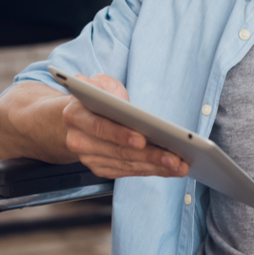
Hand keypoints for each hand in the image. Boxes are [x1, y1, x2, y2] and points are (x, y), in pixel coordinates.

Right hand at [61, 74, 188, 178]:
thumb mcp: (98, 83)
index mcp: (75, 115)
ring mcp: (89, 158)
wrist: (77, 119)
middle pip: (117, 151)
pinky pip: (128, 171)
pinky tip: (169, 169)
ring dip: (155, 167)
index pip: (99, 127)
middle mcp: (78, 141)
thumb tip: (117, 100)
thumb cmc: (94, 99)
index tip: (142, 139)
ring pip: (126, 165)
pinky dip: (150, 171)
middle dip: (148, 156)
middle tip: (173, 158)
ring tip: (178, 165)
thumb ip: (104, 86)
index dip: (120, 135)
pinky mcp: (101, 168)